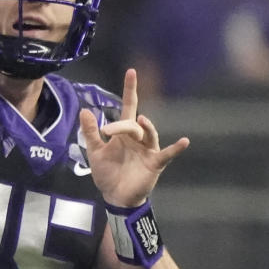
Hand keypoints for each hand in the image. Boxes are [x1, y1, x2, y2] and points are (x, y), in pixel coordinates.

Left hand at [80, 69, 188, 207]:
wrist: (114, 196)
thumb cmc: (107, 173)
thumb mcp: (95, 152)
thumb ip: (91, 132)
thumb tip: (85, 110)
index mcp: (124, 133)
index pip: (129, 106)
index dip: (130, 90)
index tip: (131, 72)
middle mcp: (138, 138)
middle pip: (133, 124)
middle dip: (122, 126)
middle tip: (107, 132)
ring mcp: (148, 150)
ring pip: (149, 134)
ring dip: (146, 127)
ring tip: (140, 121)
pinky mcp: (155, 163)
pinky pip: (167, 154)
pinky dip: (176, 148)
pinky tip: (184, 142)